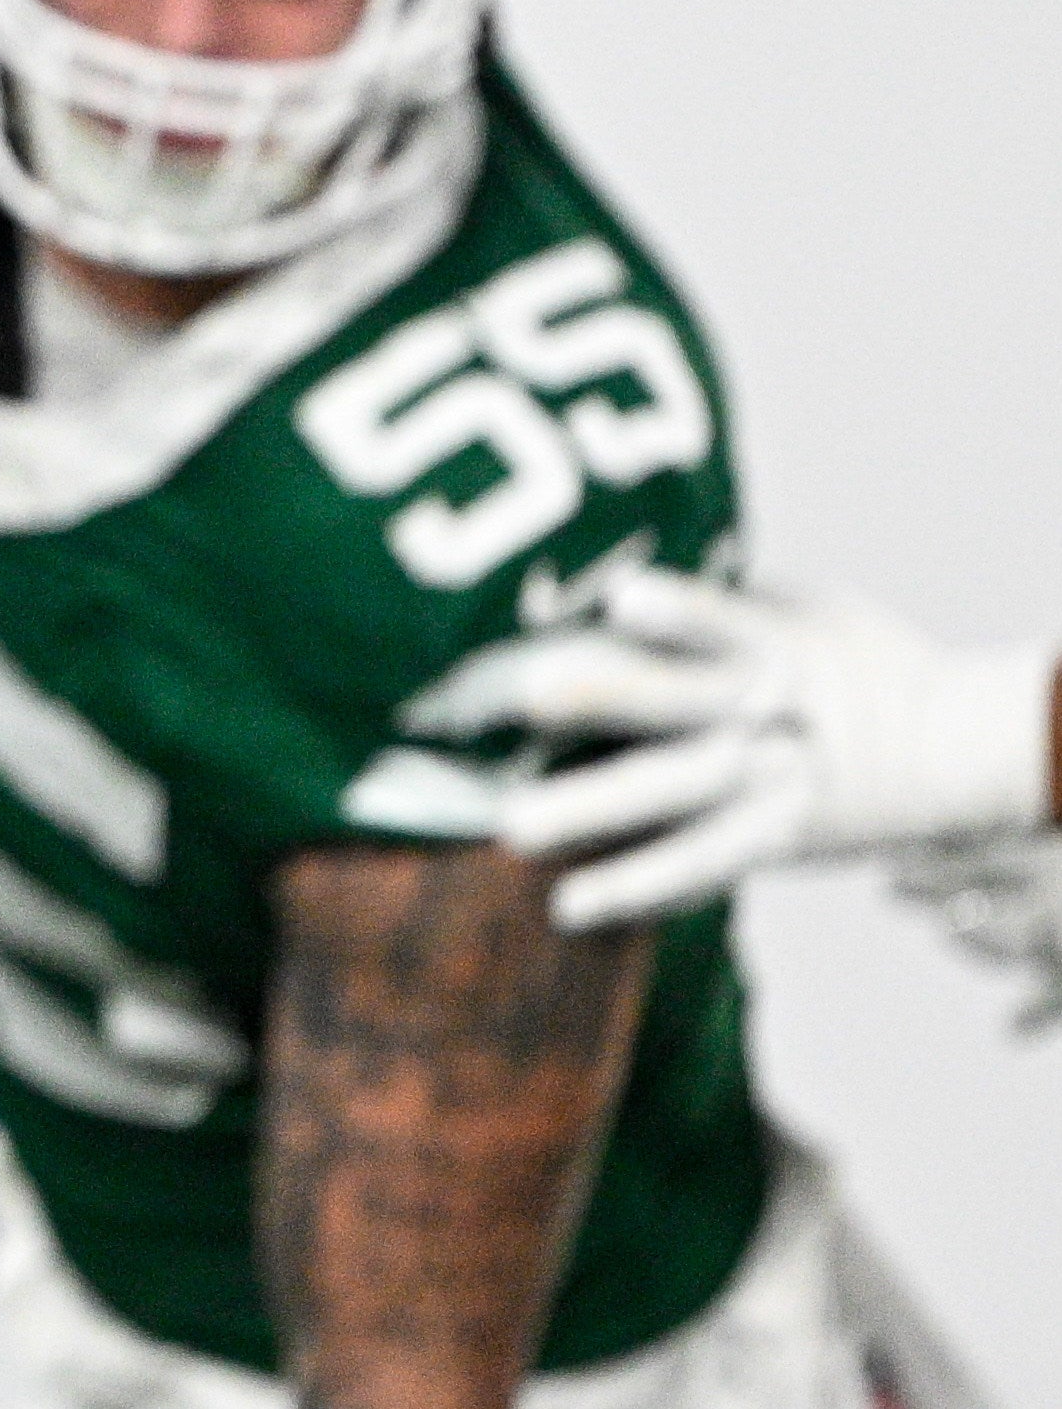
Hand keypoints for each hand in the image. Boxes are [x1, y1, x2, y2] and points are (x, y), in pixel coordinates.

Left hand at [403, 567, 1061, 927]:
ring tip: (515, 827)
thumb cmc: (848, 657)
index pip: (724, 622)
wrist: (956, 752)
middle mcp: (767, 716)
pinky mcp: (770, 841)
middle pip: (682, 704)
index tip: (620, 594)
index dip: (678, 611)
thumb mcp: (805, 607)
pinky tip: (568, 906)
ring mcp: (768, 786)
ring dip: (596, 814)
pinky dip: (638, 888)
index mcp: (776, 646)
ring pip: (679, 802)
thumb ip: (720, 596)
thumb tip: (606, 565)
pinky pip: (698, 867)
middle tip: (526, 694)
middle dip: (605, 699)